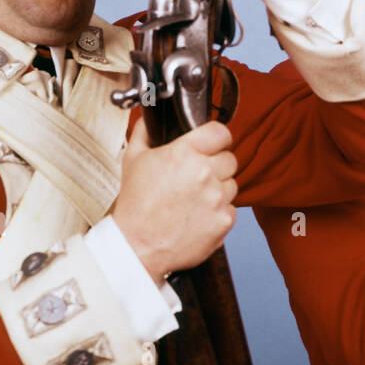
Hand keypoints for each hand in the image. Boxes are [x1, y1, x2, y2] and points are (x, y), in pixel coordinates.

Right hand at [112, 119, 237, 280]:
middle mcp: (204, 173)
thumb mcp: (133, 160)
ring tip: (194, 200)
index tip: (213, 144)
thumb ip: (145, 133)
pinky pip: (231, 209)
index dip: (217, 138)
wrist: (137, 245)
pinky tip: (198, 216)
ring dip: (218, 190)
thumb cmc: (135, 205)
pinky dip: (219, 212)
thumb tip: (151, 119)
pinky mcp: (224, 220)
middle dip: (216, 166)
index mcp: (184, 153)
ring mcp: (216, 198)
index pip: (220, 132)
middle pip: (230, 159)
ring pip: (232, 184)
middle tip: (197, 177)